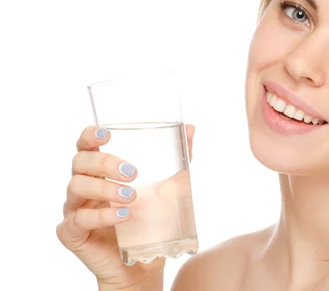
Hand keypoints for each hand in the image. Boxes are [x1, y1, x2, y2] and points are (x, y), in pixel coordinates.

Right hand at [56, 124, 195, 289]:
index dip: (90, 136)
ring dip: (105, 188)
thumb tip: (190, 129)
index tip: (107, 134)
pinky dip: (102, 216)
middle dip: (104, 163)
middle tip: (133, 172)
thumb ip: (177, 161)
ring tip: (131, 196)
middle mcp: (83, 186)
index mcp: (99, 171)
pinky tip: (122, 216)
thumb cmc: (150, 222)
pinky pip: (79, 219)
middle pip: (80, 162)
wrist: (143, 265)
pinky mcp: (71, 233)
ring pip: (76, 187)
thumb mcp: (168, 189)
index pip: (86, 145)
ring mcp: (75, 209)